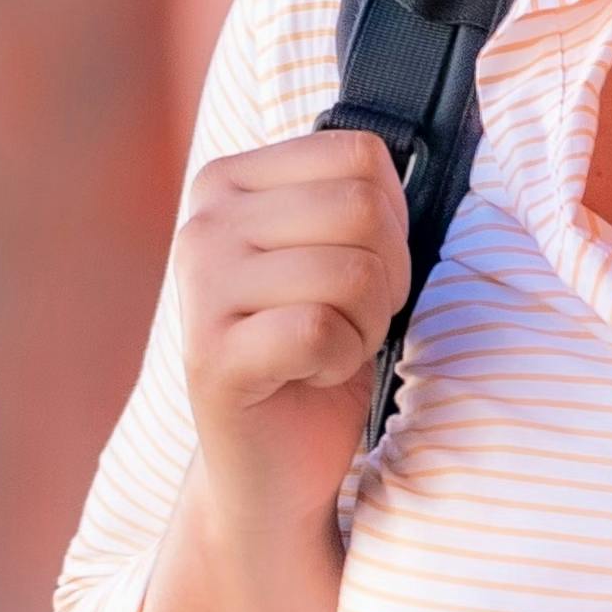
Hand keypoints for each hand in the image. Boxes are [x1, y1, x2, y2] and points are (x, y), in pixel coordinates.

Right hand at [167, 127, 409, 515]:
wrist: (273, 460)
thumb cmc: (315, 349)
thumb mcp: (334, 252)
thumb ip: (353, 197)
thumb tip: (412, 151)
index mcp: (227, 180)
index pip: (360, 154)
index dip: (391, 218)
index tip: (357, 266)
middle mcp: (203, 223)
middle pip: (363, 208)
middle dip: (385, 274)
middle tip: (347, 317)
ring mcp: (199, 287)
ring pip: (352, 271)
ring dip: (364, 323)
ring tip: (324, 346)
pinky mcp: (212, 355)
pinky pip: (323, 330)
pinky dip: (341, 361)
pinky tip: (308, 374)